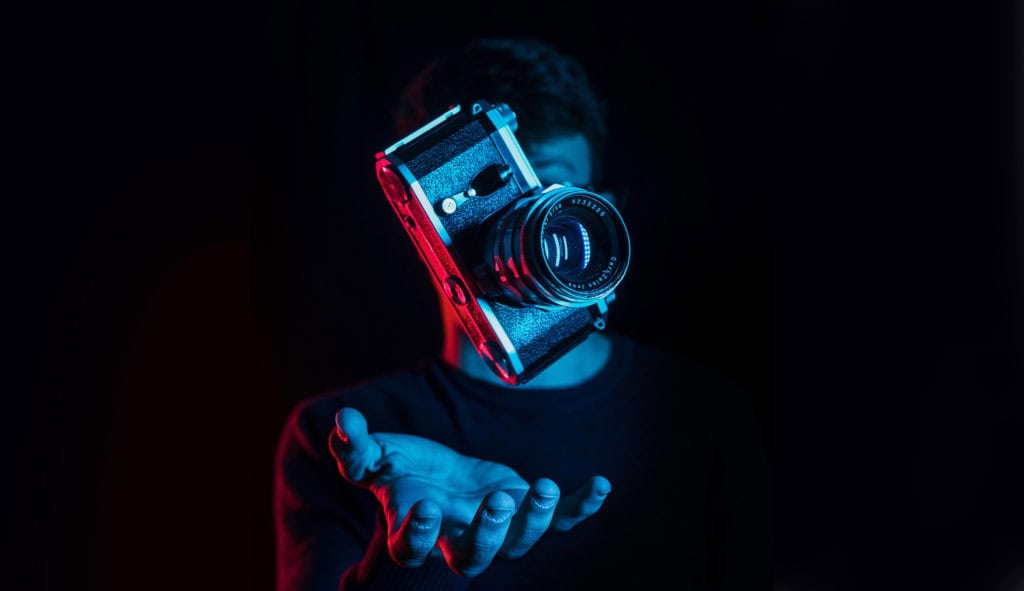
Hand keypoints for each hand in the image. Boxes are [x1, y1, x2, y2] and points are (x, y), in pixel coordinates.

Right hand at [328, 407, 610, 577]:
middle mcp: (457, 537)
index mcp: (414, 527)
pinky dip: (581, 507)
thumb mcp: (373, 456)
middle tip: (499, 501)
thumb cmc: (399, 470)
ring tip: (543, 489)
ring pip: (516, 542)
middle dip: (489, 533)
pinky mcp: (524, 510)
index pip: (410, 547)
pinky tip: (602, 486)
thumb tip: (344, 418)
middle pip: (473, 557)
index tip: (424, 506)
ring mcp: (495, 528)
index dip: (415, 534)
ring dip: (533, 520)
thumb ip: (356, 444)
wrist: (434, 477)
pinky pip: (558, 521)